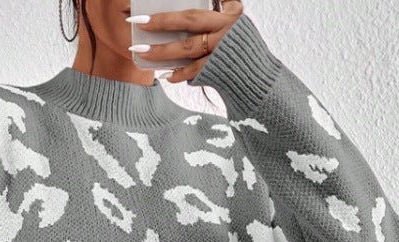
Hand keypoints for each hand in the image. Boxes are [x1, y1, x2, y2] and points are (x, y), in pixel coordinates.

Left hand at [128, 0, 242, 82]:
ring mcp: (221, 50)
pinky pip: (195, 71)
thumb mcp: (235, 18)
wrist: (258, 76)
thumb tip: (212, 1)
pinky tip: (167, 75)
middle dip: (162, 23)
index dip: (174, 10)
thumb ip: (223, 6)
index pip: (196, 8)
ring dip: (163, 51)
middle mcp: (226, 30)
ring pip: (188, 49)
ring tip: (143, 53)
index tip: (153, 11)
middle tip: (139, 24)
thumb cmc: (241, 46)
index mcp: (229, 14)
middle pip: (189, 23)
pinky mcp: (219, 70)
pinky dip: (180, 74)